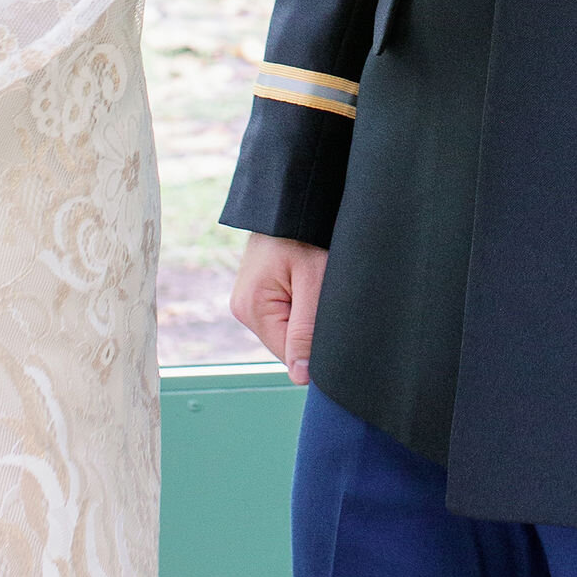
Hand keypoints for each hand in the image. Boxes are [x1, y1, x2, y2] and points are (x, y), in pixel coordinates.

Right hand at [231, 235, 328, 386]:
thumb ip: (306, 332)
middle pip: (287, 343)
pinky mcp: (258, 292)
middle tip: (325, 295)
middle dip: (311, 329)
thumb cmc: (305, 233)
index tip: (333, 324)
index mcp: (251, 309)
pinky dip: (301, 305)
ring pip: (287, 328)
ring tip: (316, 283)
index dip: (316, 349)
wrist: (292, 198)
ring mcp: (249, 299)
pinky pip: (284, 313)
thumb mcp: (313, 282)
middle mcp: (243, 307)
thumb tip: (300, 378)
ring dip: (307, 316)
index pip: (289, 356)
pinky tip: (308, 283)